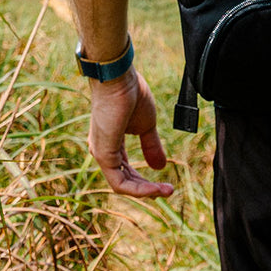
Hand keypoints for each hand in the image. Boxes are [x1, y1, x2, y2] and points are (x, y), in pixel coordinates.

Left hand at [88, 70, 172, 197]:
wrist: (119, 79)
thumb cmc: (130, 95)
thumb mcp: (146, 125)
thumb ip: (151, 145)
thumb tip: (160, 166)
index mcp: (110, 143)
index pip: (125, 170)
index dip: (145, 180)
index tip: (166, 184)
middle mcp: (102, 150)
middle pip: (124, 180)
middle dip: (148, 189)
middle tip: (169, 191)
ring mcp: (101, 153)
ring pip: (121, 185)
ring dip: (145, 192)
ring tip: (166, 191)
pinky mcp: (103, 155)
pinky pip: (119, 183)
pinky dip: (138, 189)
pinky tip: (154, 189)